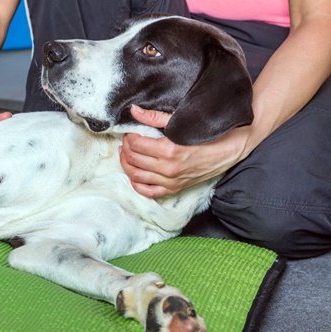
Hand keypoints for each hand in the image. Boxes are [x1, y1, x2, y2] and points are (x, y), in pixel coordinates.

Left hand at [119, 105, 248, 197]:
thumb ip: (155, 117)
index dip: (129, 136)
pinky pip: (150, 192)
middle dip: (126, 148)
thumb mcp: (183, 121)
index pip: (136, 144)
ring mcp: (171, 181)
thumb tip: (134, 111)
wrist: (233, 148)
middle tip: (127, 140)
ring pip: (136, 176)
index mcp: (169, 150)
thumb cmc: (211, 132)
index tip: (130, 131)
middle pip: (134, 159)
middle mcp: (168, 168)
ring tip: (126, 154)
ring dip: (127, 165)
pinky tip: (134, 175)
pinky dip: (137, 185)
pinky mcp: (175, 188)